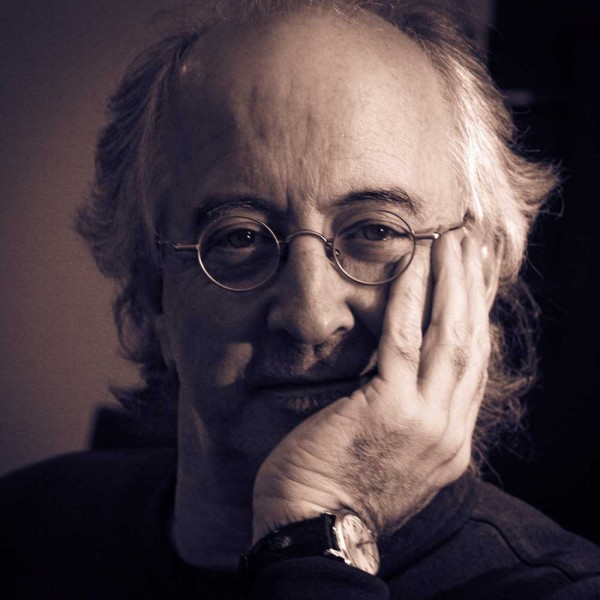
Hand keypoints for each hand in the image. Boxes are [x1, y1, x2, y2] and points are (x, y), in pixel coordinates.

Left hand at [252, 231, 490, 541]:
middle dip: (474, 290)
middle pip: (472, 344)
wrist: (314, 530)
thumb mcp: (391, 458)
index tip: (475, 284)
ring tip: (452, 242)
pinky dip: (411, 300)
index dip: (477, 318)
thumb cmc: (339, 492)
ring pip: (450, 336)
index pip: (473, 368)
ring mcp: (425, 420)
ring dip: (452, 283)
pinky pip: (404, 341)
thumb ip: (408, 419)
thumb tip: (402, 380)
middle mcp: (448, 430)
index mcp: (449, 443)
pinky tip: (413, 266)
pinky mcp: (389, 409)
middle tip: (472, 247)